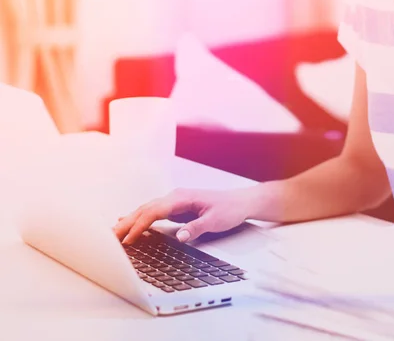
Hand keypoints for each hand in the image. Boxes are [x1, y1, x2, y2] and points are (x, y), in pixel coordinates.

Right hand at [113, 187, 255, 244]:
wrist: (241, 202)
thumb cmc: (229, 209)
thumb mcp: (215, 221)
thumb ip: (197, 228)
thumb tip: (180, 237)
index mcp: (182, 198)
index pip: (154, 211)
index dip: (139, 225)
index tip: (128, 239)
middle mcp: (175, 197)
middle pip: (145, 209)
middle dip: (127, 223)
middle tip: (110, 238)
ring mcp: (175, 201)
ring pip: (147, 209)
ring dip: (130, 220)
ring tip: (113, 233)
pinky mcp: (177, 208)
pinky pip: (153, 212)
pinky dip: (139, 218)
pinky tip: (129, 221)